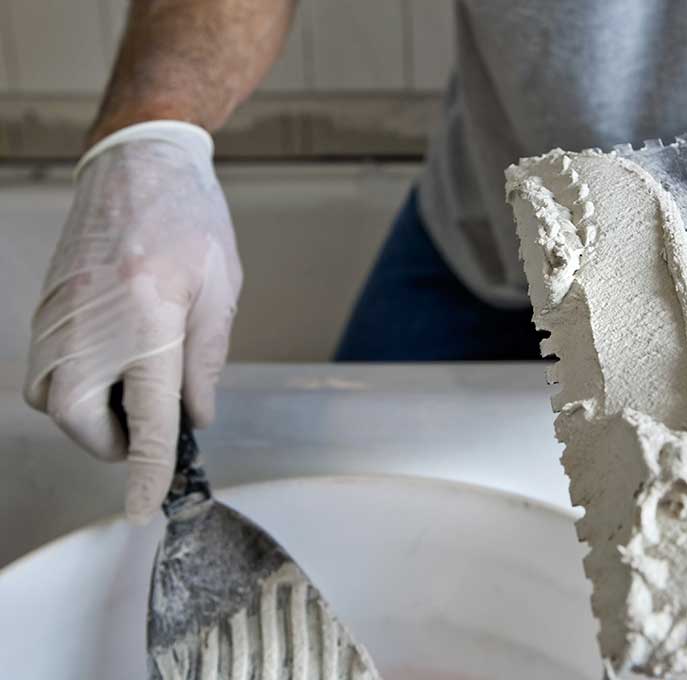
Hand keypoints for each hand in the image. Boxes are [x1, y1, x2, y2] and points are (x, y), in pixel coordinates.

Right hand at [24, 122, 241, 523]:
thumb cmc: (189, 219)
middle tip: (150, 422)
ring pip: (55, 401)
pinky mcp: (45, 310)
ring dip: (92, 413)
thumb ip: (207, 361)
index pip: (146, 423)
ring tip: (135, 384)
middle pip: (80, 423)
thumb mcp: (220, 290)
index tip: (146, 508)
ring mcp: (58, 319)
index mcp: (147, 324)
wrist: (136, 162)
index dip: (148, 473)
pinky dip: (77, 383)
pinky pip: (48, 369)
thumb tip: (194, 418)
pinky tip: (115, 358)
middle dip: (113, 441)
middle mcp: (91, 328)